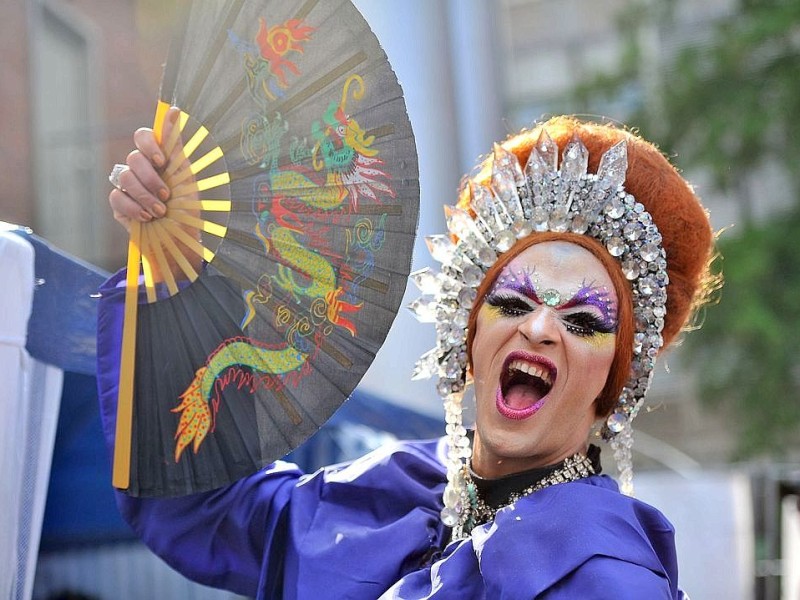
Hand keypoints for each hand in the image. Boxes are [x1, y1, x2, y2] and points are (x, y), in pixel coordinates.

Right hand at [109, 106, 202, 281]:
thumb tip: (173, 110)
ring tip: (161, 212)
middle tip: (166, 196)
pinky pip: (117, 198)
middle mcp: (140, 169)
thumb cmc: (187, 207)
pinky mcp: (119, 205)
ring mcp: (127, 186)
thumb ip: (177, 146)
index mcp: (158, 159)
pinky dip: (134, 208)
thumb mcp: (187, 176)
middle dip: (151, 179)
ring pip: (124, 178)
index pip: (143, 137)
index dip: (149, 145)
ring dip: (145, 196)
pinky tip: (147, 218)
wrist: (181, 239)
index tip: (162, 161)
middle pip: (133, 158)